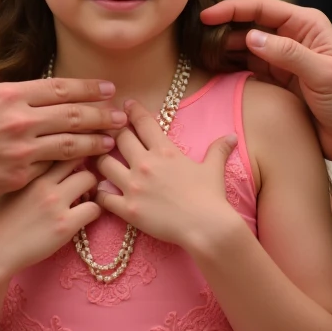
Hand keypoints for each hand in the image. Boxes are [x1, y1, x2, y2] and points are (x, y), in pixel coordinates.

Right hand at [0, 78, 127, 205]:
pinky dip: (73, 168)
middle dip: (102, 115)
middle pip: (72, 115)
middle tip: (121, 116)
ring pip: (70, 145)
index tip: (108, 89)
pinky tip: (87, 168)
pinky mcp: (18, 177)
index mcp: (10, 95)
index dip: (88, 89)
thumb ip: (14, 94)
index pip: (60, 88)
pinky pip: (53, 170)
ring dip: (95, 143)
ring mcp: (20, 150)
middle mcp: (18, 119)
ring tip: (112, 142)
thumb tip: (43, 91)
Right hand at [0, 159, 100, 279]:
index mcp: (27, 169)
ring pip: (90, 178)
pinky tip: (83, 217)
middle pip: (77, 155)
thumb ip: (26, 170)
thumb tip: (43, 160)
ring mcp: (55, 202)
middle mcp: (42, 181)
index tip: (73, 156)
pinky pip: (94, 208)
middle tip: (82, 178)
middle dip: (84, 164)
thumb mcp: (8, 186)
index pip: (58, 144)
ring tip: (84, 198)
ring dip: (91, 188)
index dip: (70, 147)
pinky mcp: (65, 224)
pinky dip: (94, 211)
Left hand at [93, 100, 240, 252]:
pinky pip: (103, 196)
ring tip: (101, 161)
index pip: (143, 122)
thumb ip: (218, 149)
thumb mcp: (213, 169)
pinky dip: (99, 192)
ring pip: (104, 164)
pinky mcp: (127, 208)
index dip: (132, 110)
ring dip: (101, 161)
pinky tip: (101, 191)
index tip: (125, 104)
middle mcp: (145, 164)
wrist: (207, 227)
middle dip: (114, 134)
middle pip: (119, 138)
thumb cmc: (211, 197)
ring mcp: (133, 186)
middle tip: (109, 134)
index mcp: (164, 151)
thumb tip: (232, 136)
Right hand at [200, 0, 331, 168]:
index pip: (263, 8)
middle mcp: (294, 37)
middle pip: (250, 23)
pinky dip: (232, 65)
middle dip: (224, 27)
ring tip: (201, 51)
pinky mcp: (279, 79)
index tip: (206, 16)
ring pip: (246, 45)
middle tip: (197, 37)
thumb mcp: (322, 74)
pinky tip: (215, 67)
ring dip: (225, 46)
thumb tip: (250, 37)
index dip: (232, 9)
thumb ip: (287, 54)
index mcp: (307, 25)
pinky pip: (249, 66)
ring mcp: (285, 58)